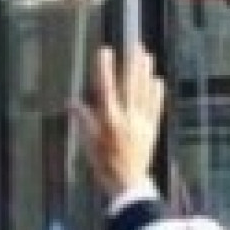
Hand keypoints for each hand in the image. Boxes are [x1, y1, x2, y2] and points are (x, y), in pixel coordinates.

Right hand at [72, 44, 165, 198]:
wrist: (128, 183)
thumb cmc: (105, 164)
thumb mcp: (88, 143)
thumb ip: (82, 120)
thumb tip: (71, 102)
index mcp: (109, 121)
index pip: (106, 89)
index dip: (105, 69)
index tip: (104, 51)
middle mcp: (127, 119)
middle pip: (130, 86)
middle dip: (131, 64)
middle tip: (134, 46)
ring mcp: (141, 123)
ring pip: (144, 93)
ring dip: (145, 73)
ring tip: (146, 56)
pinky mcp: (151, 129)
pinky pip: (155, 107)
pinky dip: (156, 93)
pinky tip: (158, 80)